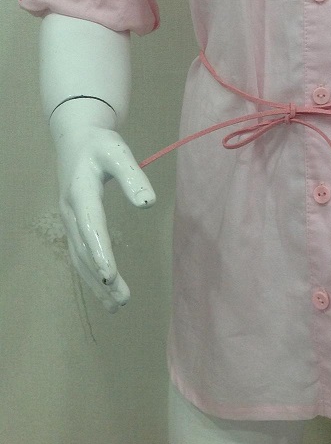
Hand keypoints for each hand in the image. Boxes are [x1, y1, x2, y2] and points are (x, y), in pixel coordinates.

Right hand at [51, 99, 155, 311]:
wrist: (76, 138)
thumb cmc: (100, 144)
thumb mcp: (118, 152)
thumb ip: (133, 176)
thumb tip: (148, 204)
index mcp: (81, 193)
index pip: (91, 227)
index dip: (101, 252)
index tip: (110, 276)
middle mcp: (70, 211)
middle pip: (85, 250)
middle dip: (103, 276)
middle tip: (123, 300)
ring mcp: (69, 220)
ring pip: (80, 257)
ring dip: (96, 282)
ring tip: (117, 305)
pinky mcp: (74, 224)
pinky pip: (80, 254)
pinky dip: (91, 273)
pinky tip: (105, 290)